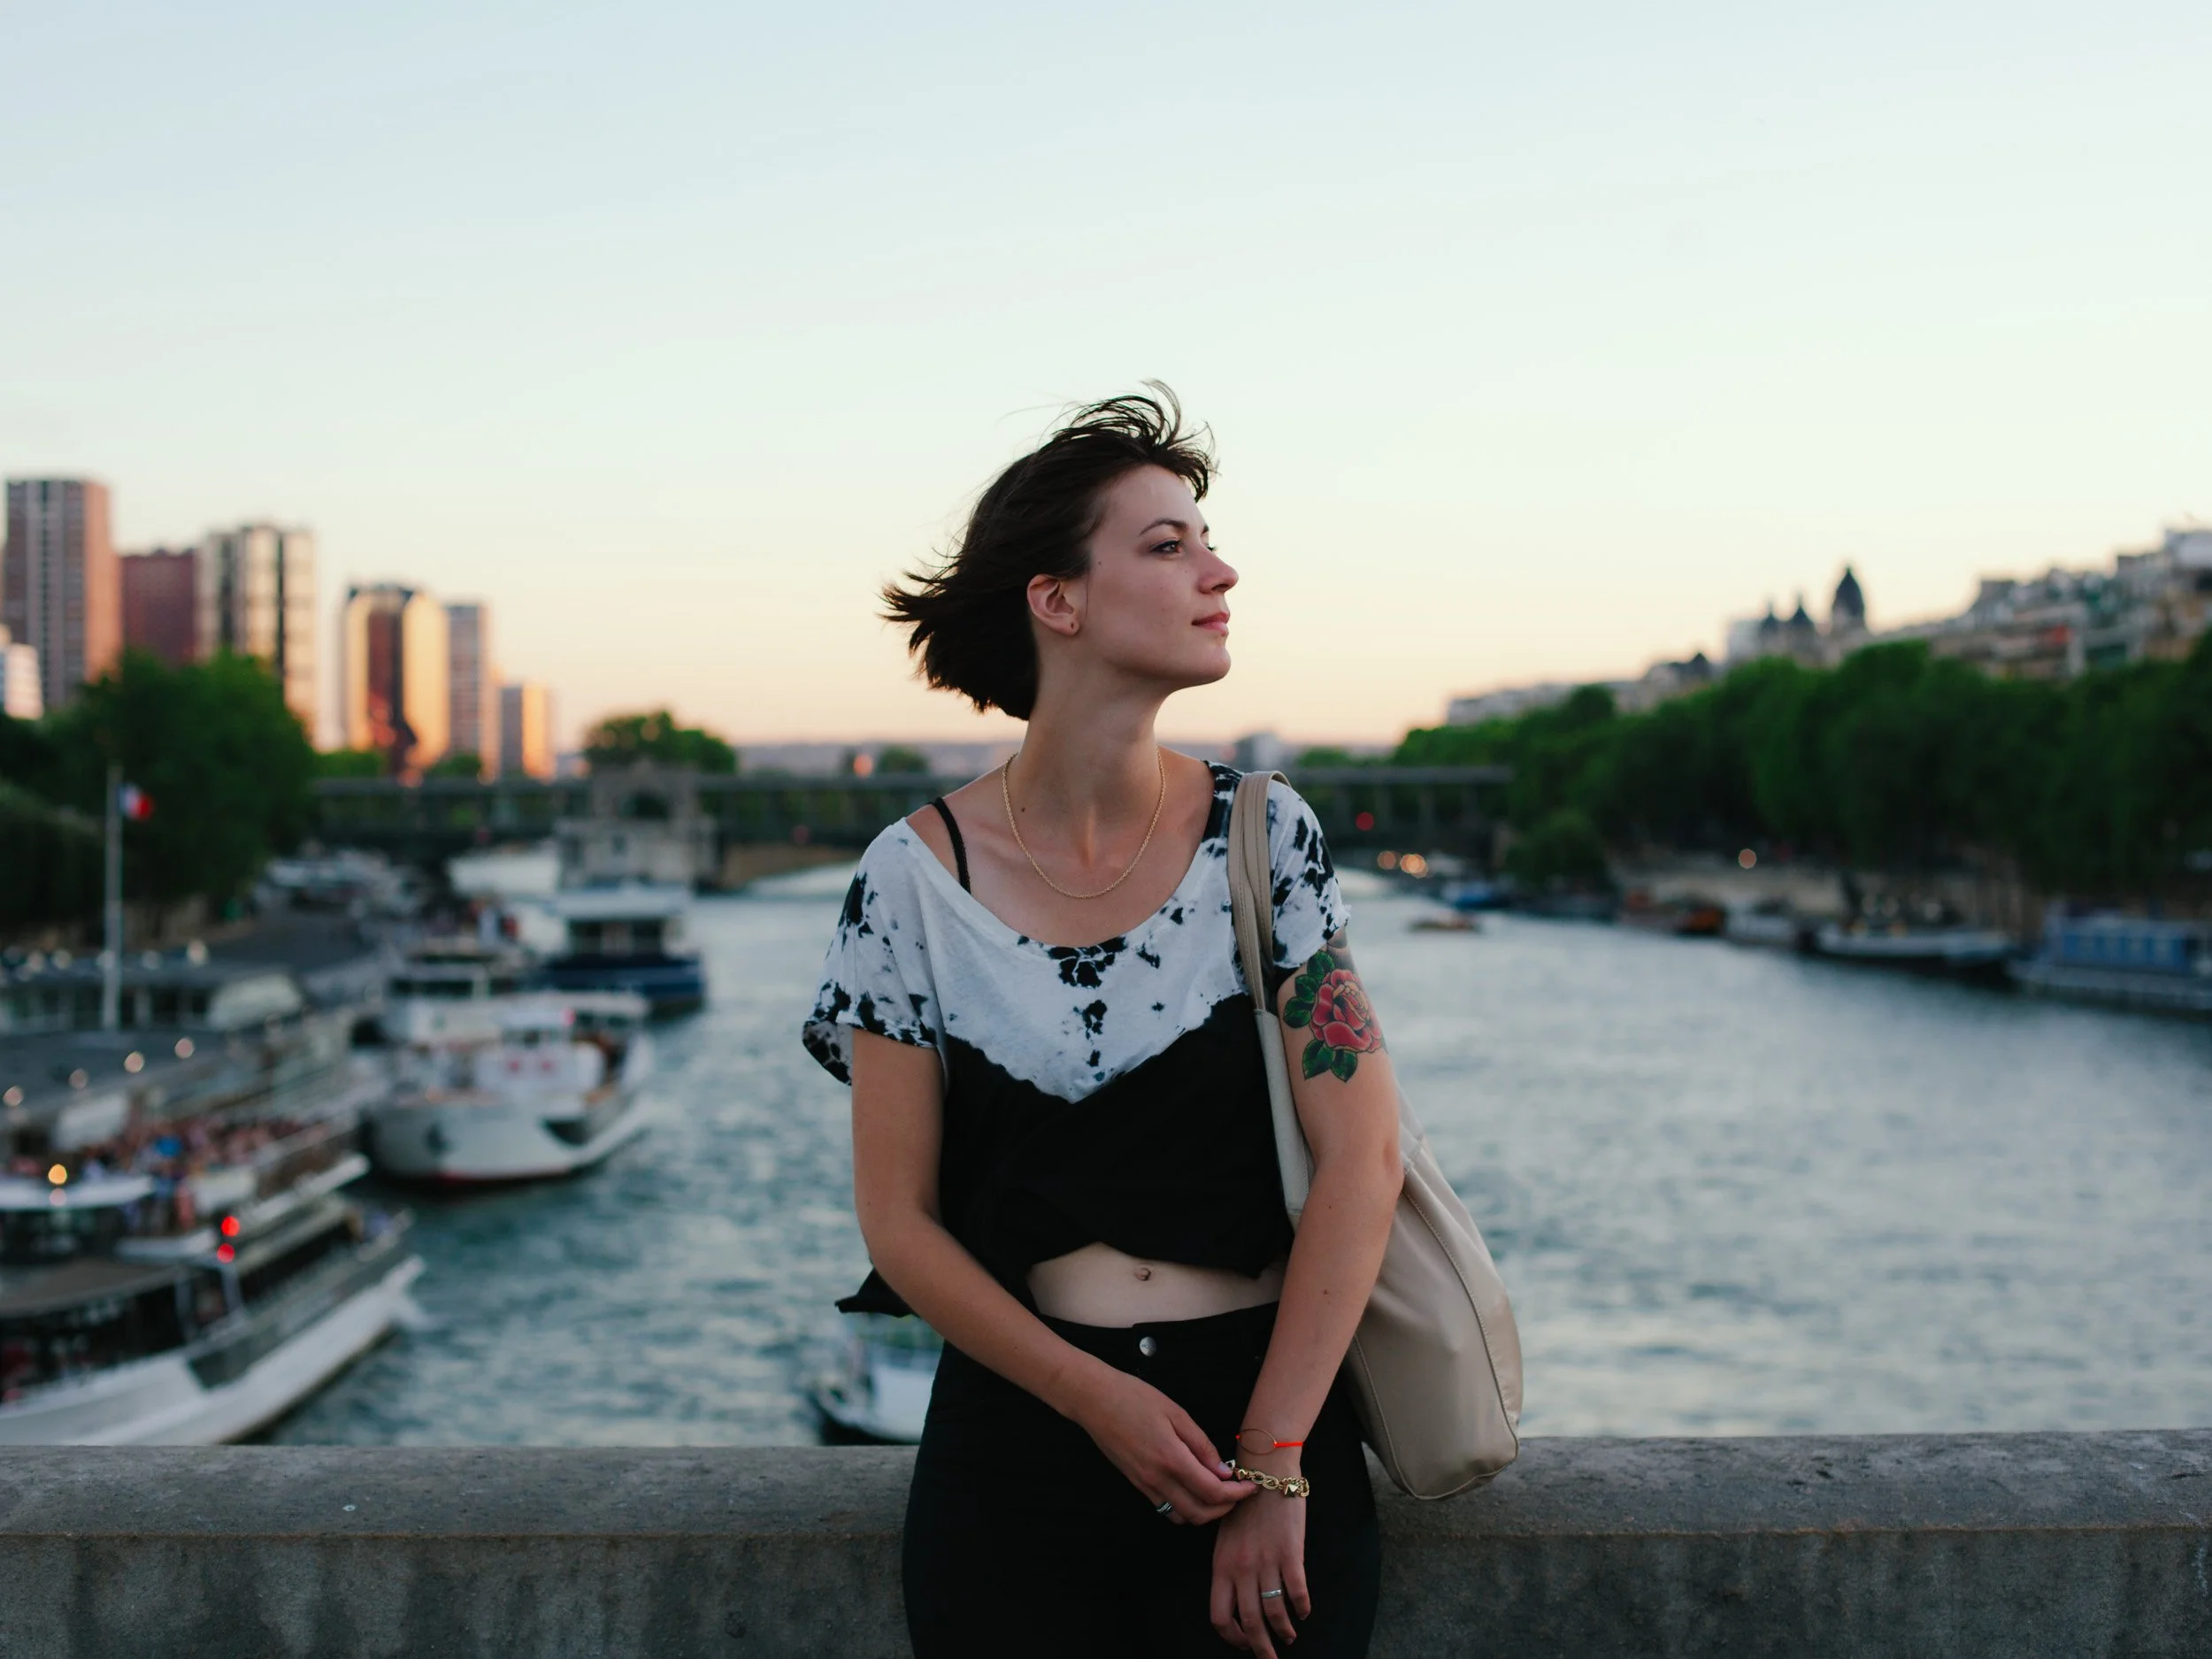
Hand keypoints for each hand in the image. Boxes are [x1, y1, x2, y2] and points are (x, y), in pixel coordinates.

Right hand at [1069, 1367, 1252, 1524]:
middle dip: (1225, 1508)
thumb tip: (1223, 1470)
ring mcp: (1144, 1485)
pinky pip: (1165, 1508)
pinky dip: (1185, 1508)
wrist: (1094, 1400)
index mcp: (1171, 1459)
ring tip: (1219, 1493)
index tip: (1251, 1487)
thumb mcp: (1175, 1413)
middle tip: (1239, 1492)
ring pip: (1182, 1517)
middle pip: (1200, 1513)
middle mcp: (1157, 1479)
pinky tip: (1193, 1490)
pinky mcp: (1136, 1484)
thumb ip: (1201, 1445)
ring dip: (1205, 1512)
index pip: (1212, 1492)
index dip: (1236, 1494)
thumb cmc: (1134, 1398)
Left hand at [1210, 1467, 1309, 1653]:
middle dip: (1260, 1648)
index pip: (1220, 1616)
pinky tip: (1304, 1612)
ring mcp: (1266, 1562)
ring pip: (1274, 1613)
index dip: (1232, 1637)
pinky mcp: (1291, 1553)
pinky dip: (1302, 1608)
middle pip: (1249, 1624)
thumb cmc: (1244, 1504)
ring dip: (1283, 1631)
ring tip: (1289, 1636)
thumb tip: (1237, 1599)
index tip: (1243, 1643)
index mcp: (1222, 1566)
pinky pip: (1298, 1592)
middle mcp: (1241, 1569)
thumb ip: (1229, 1568)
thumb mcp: (1225, 1538)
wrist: (1266, 1473)